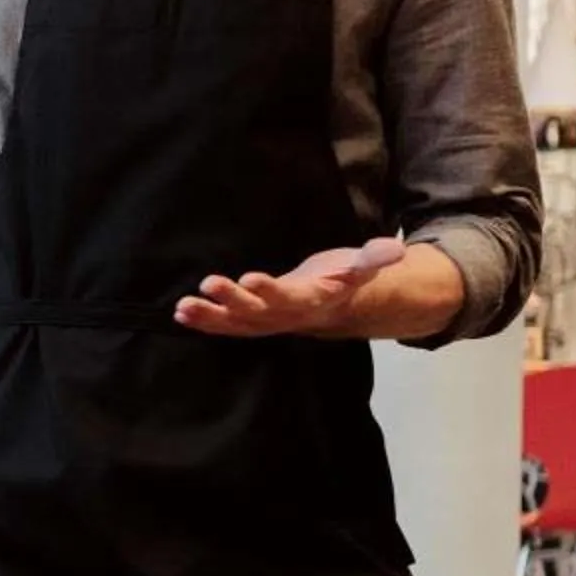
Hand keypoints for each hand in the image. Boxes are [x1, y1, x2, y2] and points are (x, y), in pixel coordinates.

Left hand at [174, 237, 408, 337]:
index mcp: (312, 301)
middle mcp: (287, 316)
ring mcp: (268, 322)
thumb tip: (395, 250)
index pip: (290, 298)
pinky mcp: (253, 321)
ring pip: (236, 324)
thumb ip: (374, 259)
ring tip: (183, 306)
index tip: (251, 279)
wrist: (334, 306)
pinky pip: (227, 326)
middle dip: (233, 301)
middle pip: (258, 313)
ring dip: (209, 316)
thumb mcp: (361, 267)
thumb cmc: (345, 280)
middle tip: (209, 284)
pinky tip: (180, 312)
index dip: (271, 291)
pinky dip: (204, 321)